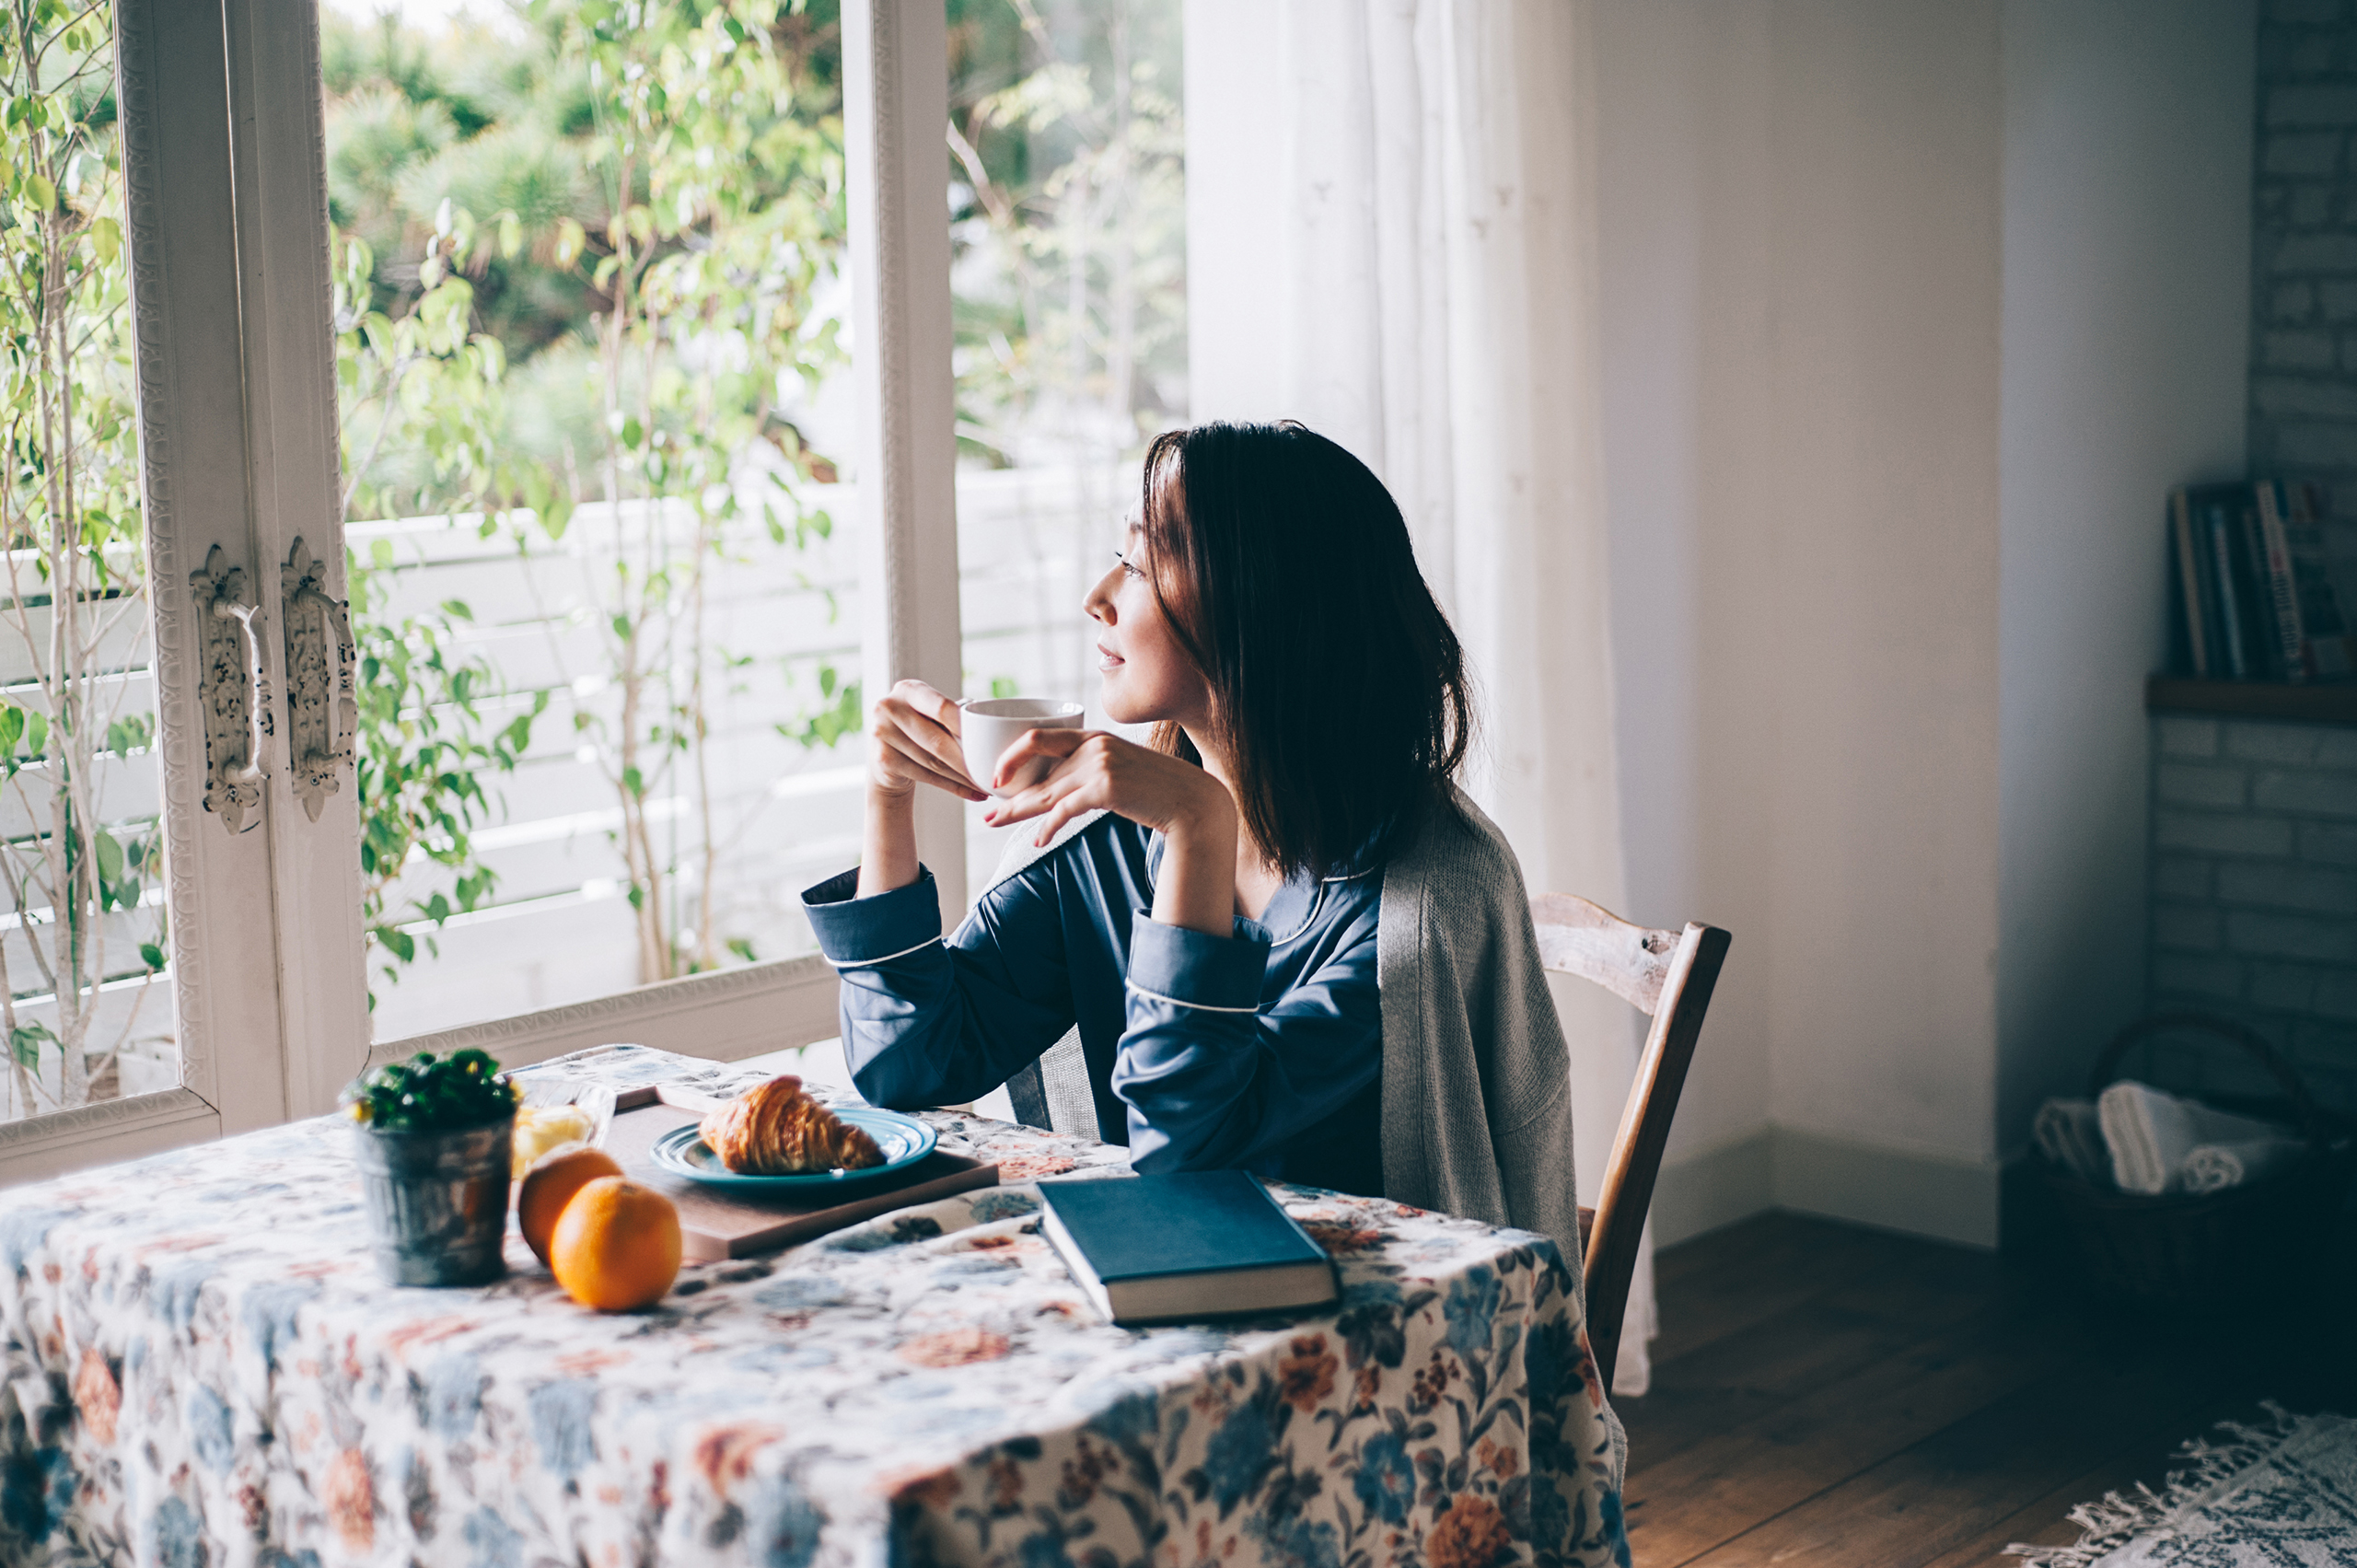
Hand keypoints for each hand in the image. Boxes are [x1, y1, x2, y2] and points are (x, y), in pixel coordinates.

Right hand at [864, 680, 987, 802]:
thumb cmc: (919, 730)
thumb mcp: (930, 714)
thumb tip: (989, 730)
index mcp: (908, 689)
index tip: (987, 742)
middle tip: (992, 771)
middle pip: (937, 740)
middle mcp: (889, 707)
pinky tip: (972, 793)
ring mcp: (881, 734)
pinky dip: (953, 787)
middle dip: (968, 760)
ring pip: (934, 762)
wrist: (886, 753)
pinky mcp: (883, 760)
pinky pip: (926, 776)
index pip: (941, 707)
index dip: (966, 726)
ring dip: (964, 777)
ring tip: (986, 784)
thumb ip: (953, 716)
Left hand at [986, 730, 1240, 935]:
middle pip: (1037, 771)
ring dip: (1018, 813)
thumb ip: (1091, 772)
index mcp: (1094, 737)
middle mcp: (1093, 747)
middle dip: (1009, 794)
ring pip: (1045, 793)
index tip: (998, 777)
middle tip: (988, 811)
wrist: (1192, 802)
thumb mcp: (1121, 770)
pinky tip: (1039, 839)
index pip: (1039, 737)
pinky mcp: (1106, 788)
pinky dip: (1048, 827)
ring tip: (996, 824)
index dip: (1012, 756)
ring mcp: (1099, 766)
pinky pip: (1065, 810)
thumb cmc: (1157, 790)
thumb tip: (1061, 792)